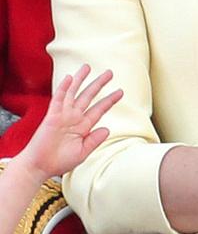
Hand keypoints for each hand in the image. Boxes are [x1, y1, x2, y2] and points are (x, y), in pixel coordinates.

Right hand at [22, 65, 122, 181]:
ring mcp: (63, 115)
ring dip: (80, 79)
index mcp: (83, 127)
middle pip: (88, 96)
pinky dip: (63, 88)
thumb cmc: (59, 161)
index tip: (120, 92)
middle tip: (109, 72)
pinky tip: (69, 78)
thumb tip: (107, 129)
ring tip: (87, 67)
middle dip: (98, 84)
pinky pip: (58, 99)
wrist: (40, 166)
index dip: (109, 100)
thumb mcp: (82, 152)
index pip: (99, 109)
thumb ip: (94, 140)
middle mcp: (74, 118)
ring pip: (73, 93)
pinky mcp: (52, 116)